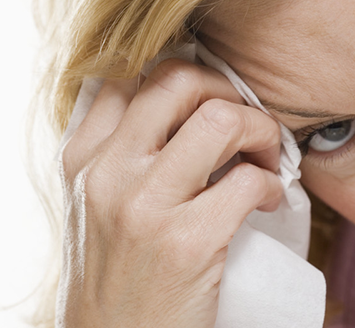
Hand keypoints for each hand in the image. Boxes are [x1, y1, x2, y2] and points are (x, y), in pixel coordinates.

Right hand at [57, 59, 283, 327]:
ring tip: (266, 161)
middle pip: (179, 80)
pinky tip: (268, 202)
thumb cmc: (118, 279)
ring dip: (260, 131)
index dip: (188, 78)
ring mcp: (144, 206)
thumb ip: (124, 156)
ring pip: (219, 119)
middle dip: (229, 91)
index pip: (132, 74)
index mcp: (82, 159)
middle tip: (248, 124)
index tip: (214, 102)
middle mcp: (106, 173)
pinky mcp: (186, 242)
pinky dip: (272, 186)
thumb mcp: (96, 208)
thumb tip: (187, 108)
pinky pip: (247, 181)